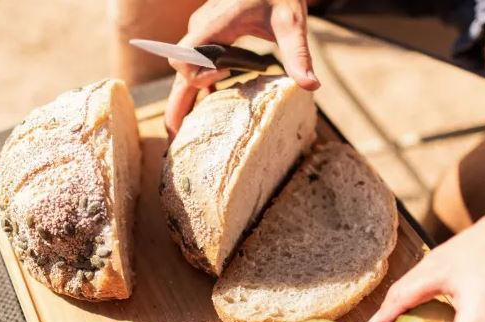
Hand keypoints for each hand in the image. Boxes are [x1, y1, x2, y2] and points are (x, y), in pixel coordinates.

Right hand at [165, 0, 320, 138]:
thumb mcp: (292, 23)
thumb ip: (298, 54)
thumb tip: (311, 86)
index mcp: (215, 24)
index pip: (185, 58)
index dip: (198, 75)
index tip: (224, 75)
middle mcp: (202, 29)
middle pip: (180, 72)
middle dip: (176, 104)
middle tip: (173, 136)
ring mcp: (204, 33)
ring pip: (187, 71)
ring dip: (185, 98)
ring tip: (183, 130)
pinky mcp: (212, 36)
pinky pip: (199, 65)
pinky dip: (200, 87)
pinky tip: (206, 108)